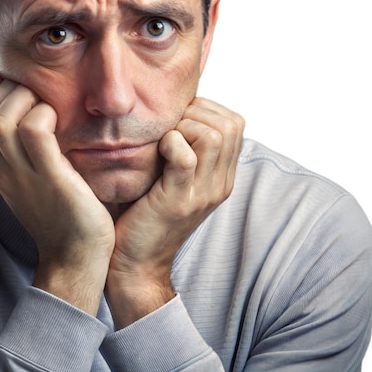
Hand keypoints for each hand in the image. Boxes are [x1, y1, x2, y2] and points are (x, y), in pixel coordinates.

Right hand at [0, 73, 114, 313]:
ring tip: (45, 103)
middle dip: (3, 88)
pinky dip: (44, 115)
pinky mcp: (50, 178)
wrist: (76, 258)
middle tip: (32, 90)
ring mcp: (22, 176)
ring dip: (22, 98)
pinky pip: (34, 133)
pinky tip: (59, 120)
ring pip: (0, 120)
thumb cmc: (64, 212)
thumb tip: (33, 110)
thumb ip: (25, 147)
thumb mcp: (34, 176)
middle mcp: (2, 169)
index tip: (15, 83)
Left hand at [106, 97, 244, 327]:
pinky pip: (187, 158)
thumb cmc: (144, 211)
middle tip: (169, 126)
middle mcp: (220, 184)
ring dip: (183, 125)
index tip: (177, 118)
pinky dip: (170, 144)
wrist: (135, 263)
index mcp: (222, 176)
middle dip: (196, 112)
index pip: (235, 123)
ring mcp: (202, 194)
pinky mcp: (178, 201)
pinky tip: (156, 151)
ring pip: (214, 135)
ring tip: (163, 139)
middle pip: (230, 124)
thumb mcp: (173, 177)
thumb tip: (174, 108)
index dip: (205, 108)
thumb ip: (183, 148)